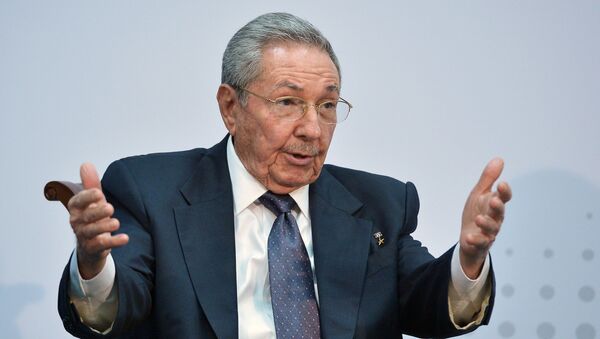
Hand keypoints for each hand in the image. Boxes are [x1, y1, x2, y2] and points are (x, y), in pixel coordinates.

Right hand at [68, 163, 128, 278]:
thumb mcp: (93, 200)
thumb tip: (86, 164)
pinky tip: (125, 238)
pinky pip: (102, 246)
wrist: (92, 244)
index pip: (77, 201)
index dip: (87, 197)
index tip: (99, 193)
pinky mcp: (93, 248)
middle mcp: (77, 222)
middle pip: (86, 217)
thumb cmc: (93, 217)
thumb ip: (91, 184)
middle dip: (97, 212)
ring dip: (104, 227)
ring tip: (116, 223)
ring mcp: (84, 236)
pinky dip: (114, 242)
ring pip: (91, 232)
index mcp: (76, 208)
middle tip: (110, 208)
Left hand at [460, 158, 511, 278]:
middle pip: (500, 213)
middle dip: (498, 207)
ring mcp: (488, 232)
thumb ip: (488, 179)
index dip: (504, 192)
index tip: (502, 184)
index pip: (504, 197)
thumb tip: (499, 159)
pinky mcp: (480, 243)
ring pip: (492, 229)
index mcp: (494, 205)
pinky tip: (469, 237)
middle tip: (494, 201)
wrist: (469, 238)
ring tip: (478, 219)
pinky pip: (480, 243)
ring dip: (486, 224)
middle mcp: (495, 218)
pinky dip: (476, 240)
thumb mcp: (479, 194)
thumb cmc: (476, 213)